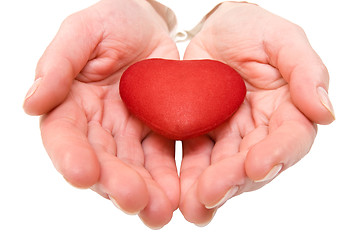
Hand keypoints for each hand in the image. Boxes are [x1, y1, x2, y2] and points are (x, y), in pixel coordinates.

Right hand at [23, 0, 179, 228]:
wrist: (149, 24)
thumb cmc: (112, 21)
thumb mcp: (83, 32)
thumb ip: (57, 64)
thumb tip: (31, 102)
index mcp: (71, 103)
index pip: (64, 136)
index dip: (71, 156)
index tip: (82, 174)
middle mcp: (98, 126)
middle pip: (103, 160)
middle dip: (116, 183)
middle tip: (133, 201)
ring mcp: (128, 132)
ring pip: (134, 167)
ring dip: (146, 191)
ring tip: (158, 212)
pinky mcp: (158, 131)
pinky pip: (162, 157)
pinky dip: (169, 178)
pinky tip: (176, 195)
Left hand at [179, 2, 334, 224]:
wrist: (216, 29)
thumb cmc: (253, 30)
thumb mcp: (282, 39)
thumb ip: (305, 71)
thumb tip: (324, 111)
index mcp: (287, 110)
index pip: (290, 139)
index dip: (277, 155)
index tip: (257, 166)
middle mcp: (261, 129)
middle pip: (252, 161)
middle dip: (233, 179)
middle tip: (211, 194)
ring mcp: (231, 135)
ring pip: (223, 166)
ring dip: (209, 186)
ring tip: (192, 205)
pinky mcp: (202, 133)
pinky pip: (195, 156)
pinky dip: (187, 175)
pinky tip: (179, 192)